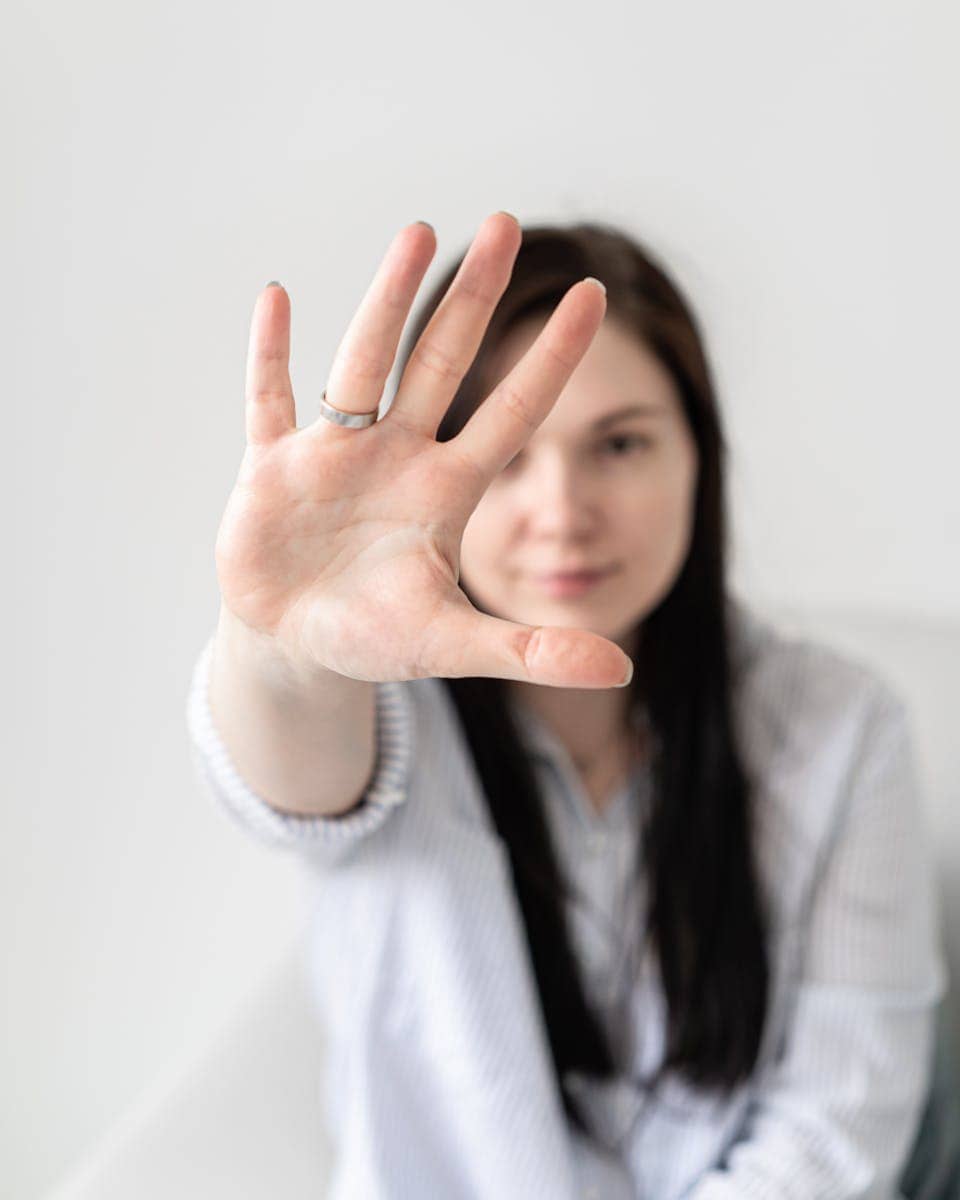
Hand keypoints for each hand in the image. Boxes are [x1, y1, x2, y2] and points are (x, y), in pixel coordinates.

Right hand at [214, 212, 632, 687]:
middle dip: (473, 298)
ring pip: (363, 364)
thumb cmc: (376, 637)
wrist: (297, 644)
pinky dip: (270, 354)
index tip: (595, 294)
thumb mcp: (452, 645)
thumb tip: (621, 673)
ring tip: (419, 231)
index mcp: (445, 490)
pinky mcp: (270, 469)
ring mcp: (333, 456)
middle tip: (506, 223)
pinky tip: (277, 297)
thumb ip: (531, 653)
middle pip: (440, 362)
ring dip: (387, 301)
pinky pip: (269, 399)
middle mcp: (397, 456)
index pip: (513, 412)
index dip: (552, 358)